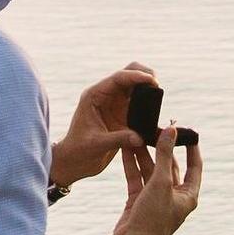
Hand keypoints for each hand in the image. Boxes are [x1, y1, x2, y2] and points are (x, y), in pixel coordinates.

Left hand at [51, 62, 156, 190]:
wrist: (75, 161)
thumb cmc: (79, 151)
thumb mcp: (97, 145)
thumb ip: (118, 139)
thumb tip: (140, 137)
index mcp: (94, 96)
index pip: (118, 78)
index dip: (136, 76)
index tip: (152, 81)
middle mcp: (105, 95)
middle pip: (128, 73)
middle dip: (144, 74)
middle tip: (157, 86)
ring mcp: (115, 102)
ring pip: (136, 85)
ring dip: (148, 86)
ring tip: (159, 96)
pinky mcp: (123, 113)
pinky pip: (139, 101)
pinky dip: (149, 100)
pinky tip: (156, 107)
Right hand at [113, 127, 201, 234]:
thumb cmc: (153, 219)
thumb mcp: (161, 183)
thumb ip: (165, 155)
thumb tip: (171, 131)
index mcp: (188, 195)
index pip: (194, 166)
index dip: (191, 148)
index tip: (188, 131)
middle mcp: (173, 196)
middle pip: (170, 166)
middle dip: (162, 148)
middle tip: (156, 128)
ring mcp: (155, 199)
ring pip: (150, 171)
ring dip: (144, 154)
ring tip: (137, 134)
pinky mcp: (138, 202)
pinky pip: (136, 178)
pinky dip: (131, 165)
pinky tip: (126, 148)